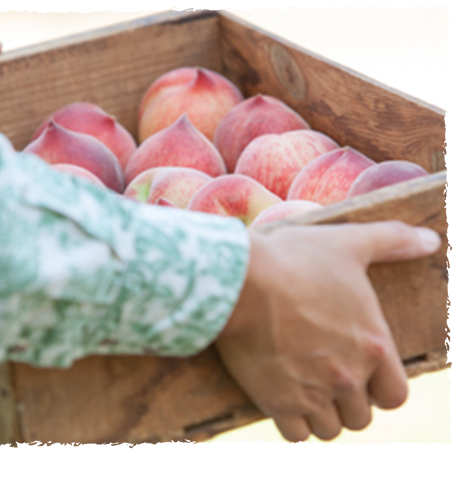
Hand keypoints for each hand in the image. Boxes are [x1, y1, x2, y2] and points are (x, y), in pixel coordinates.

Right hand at [215, 221, 441, 441]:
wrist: (241, 281)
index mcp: (374, 346)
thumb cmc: (295, 260)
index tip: (361, 375)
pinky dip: (292, 422)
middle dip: (347, 402)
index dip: (380, 388)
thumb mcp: (348, 242)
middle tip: (326, 378)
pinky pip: (296, 434)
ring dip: (320, 414)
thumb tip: (432, 238)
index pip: (395, 395)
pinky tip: (282, 397)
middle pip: (360, 417)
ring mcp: (313, 393)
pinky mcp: (276, 402)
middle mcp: (348, 377)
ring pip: (329, 430)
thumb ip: (393, 240)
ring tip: (304, 389)